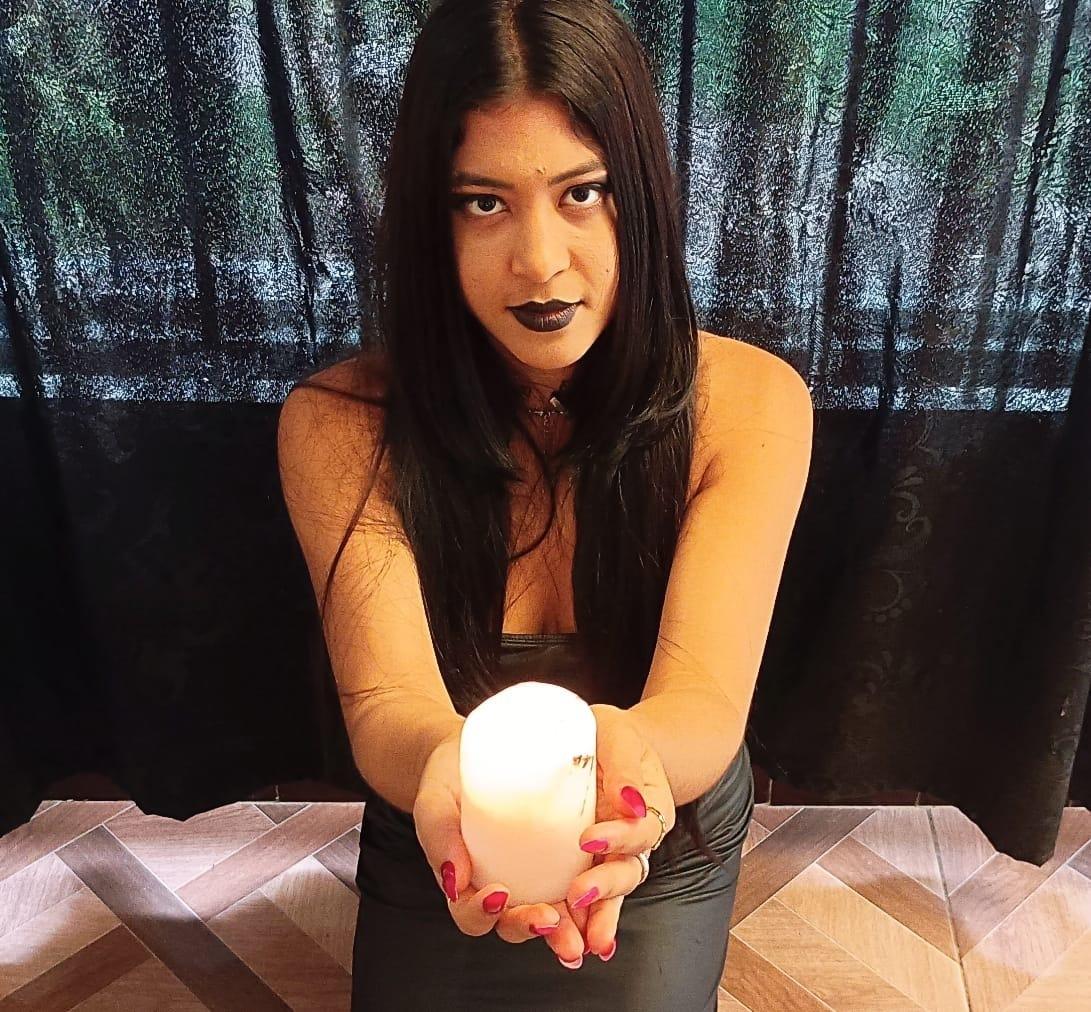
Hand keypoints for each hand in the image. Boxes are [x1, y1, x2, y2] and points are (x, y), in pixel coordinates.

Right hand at [413, 725, 590, 965]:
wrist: (473, 752)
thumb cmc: (447, 782)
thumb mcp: (435, 804)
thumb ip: (440, 837)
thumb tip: (454, 878)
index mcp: (467, 885)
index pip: (473, 917)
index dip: (483, 915)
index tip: (496, 894)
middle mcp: (504, 888)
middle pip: (516, 923)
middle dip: (533, 927)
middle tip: (549, 920)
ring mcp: (535, 876)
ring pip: (554, 912)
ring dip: (570, 923)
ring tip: (584, 921)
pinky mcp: (563, 856)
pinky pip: (581, 882)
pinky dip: (595, 896)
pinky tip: (608, 893)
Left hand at [564, 703, 676, 959]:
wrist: (610, 745)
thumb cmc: (614, 738)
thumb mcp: (621, 737)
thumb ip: (626, 767)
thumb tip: (629, 800)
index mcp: (652, 808)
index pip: (641, 830)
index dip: (619, 838)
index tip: (588, 837)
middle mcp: (637, 840)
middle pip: (629, 871)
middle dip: (605, 888)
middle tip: (578, 895)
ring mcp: (615, 857)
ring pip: (612, 896)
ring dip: (597, 919)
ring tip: (579, 943)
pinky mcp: (591, 865)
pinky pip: (590, 899)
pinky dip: (584, 923)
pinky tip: (571, 944)